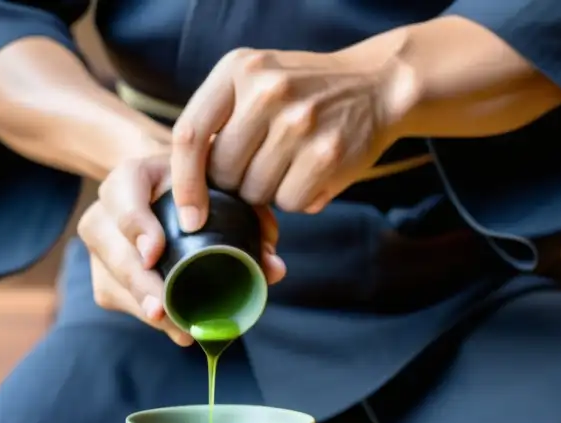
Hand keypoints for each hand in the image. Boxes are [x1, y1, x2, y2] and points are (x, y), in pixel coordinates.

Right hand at [77, 152, 282, 345]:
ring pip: (111, 280)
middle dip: (138, 283)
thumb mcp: (221, 186)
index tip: (154, 252)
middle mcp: (105, 209)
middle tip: (162, 309)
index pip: (123, 196)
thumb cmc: (197, 187)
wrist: (161, 188)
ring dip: (143, 306)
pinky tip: (171, 328)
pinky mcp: (101, 273)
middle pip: (112, 249)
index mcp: (132, 176)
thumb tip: (272, 267)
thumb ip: (251, 217)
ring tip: (175, 328)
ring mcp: (100, 243)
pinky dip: (143, 313)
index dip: (136, 225)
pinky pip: (116, 298)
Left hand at [169, 47, 401, 229]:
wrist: (376, 84)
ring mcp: (300, 122)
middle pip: (224, 172)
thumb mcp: (256, 81)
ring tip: (291, 164)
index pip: (190, 135)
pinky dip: (297, 198)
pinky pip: (289, 202)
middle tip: (261, 167)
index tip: (190, 216)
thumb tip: (188, 188)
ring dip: (268, 192)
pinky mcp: (328, 152)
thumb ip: (219, 119)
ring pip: (256, 192)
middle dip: (236, 184)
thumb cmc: (303, 93)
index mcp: (239, 69)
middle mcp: (268, 91)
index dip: (184, 183)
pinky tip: (311, 173)